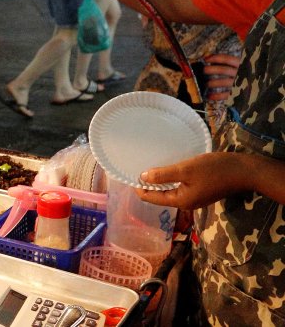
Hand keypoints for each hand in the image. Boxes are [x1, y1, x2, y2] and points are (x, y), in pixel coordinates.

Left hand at [137, 152, 251, 209]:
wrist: (244, 171)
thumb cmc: (214, 169)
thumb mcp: (186, 170)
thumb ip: (163, 175)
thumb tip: (142, 178)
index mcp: (181, 201)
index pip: (152, 198)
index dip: (139, 188)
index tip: (127, 176)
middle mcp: (186, 203)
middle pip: (160, 196)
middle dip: (148, 185)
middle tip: (135, 170)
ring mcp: (195, 197)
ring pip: (171, 191)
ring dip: (159, 181)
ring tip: (148, 168)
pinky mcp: (202, 190)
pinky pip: (180, 186)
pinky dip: (171, 179)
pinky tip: (168, 168)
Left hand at [202, 53, 240, 101]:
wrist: (257, 86)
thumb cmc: (243, 73)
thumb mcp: (238, 64)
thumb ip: (226, 61)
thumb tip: (207, 56)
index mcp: (241, 64)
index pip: (227, 59)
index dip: (215, 58)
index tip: (205, 59)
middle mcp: (241, 73)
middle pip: (224, 70)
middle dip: (211, 70)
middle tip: (203, 70)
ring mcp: (240, 84)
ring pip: (224, 82)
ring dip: (213, 83)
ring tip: (206, 84)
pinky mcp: (238, 94)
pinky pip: (226, 95)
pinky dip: (216, 96)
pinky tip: (209, 96)